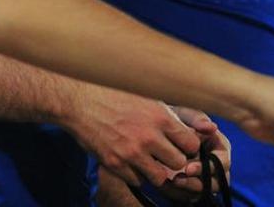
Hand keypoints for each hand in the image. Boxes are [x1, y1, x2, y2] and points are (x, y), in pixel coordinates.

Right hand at [60, 84, 205, 196]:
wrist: (77, 100)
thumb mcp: (145, 94)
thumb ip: (169, 111)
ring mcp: (131, 153)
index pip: (191, 143)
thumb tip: (196, 123)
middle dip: (174, 159)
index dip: (188, 145)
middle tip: (166, 153)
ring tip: (150, 160)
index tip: (181, 143)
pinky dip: (137, 174)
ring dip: (157, 170)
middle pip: (179, 163)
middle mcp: (148, 137)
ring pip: (160, 177)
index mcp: (160, 117)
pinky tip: (132, 160)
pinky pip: (137, 180)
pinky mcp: (115, 163)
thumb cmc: (111, 92)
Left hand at [163, 108, 231, 197]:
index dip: (209, 167)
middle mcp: (215, 164)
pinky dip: (178, 193)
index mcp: (219, 146)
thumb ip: (197, 118)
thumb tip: (212, 126)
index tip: (188, 167)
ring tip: (171, 181)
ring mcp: (204, 177)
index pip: (223, 162)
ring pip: (204, 191)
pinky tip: (165, 184)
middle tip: (178, 178)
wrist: (153, 127)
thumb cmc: (174, 118)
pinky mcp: (191, 186)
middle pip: (217, 182)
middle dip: (198, 182)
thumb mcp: (184, 114)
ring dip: (188, 189)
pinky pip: (189, 196)